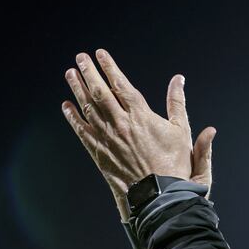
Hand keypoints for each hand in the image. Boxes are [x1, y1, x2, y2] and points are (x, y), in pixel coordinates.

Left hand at [61, 48, 216, 220]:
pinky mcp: (99, 152)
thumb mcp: (182, 130)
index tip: (100, 54)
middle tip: (81, 57)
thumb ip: (178, 103)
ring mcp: (107, 138)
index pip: (121, 85)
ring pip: (88, 108)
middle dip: (89, 72)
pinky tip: (66, 105)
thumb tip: (179, 80)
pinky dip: (72, 117)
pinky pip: (81, 130)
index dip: (110, 67)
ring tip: (70, 73)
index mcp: (141, 116)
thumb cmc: (175, 163)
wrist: (160, 194)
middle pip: (100, 92)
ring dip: (78, 88)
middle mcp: (121, 123)